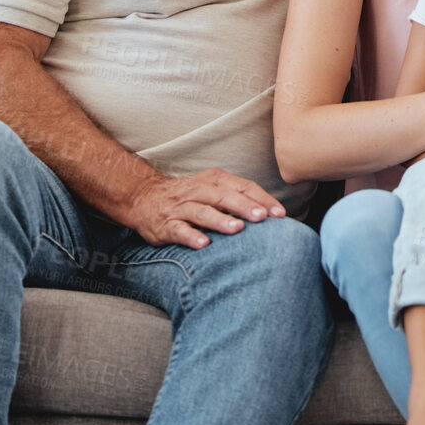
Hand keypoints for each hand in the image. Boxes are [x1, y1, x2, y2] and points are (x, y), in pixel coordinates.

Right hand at [122, 167, 284, 248]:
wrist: (144, 197)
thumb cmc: (189, 196)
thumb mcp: (213, 189)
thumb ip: (238, 197)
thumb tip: (271, 214)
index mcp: (215, 180)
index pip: (243, 187)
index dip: (262, 199)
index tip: (280, 214)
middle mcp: (199, 190)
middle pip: (225, 197)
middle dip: (245, 207)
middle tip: (263, 217)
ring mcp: (181, 207)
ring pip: (202, 211)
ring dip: (220, 220)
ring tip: (237, 229)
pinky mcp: (166, 224)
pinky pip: (179, 230)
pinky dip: (191, 236)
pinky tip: (204, 244)